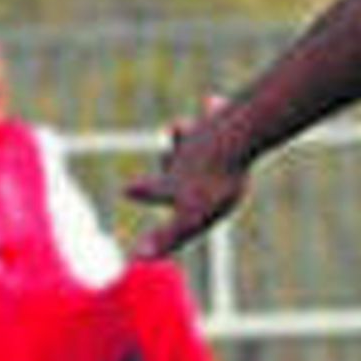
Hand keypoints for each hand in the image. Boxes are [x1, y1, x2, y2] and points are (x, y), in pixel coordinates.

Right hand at [126, 98, 246, 257]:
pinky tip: (214, 102)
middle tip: (162, 160)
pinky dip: (214, 110)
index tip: (125, 189)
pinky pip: (218, 114)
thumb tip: (137, 259)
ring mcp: (202, 136)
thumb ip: (167, 238)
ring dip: (184, 133)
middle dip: (165, 160)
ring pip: (189, 134)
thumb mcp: (192, 219)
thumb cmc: (215, 183)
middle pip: (170, 159)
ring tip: (180, 127)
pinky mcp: (224, 120)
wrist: (235, 139)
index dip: (140, 192)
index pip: (152, 190)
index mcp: (173, 181)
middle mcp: (183, 156)